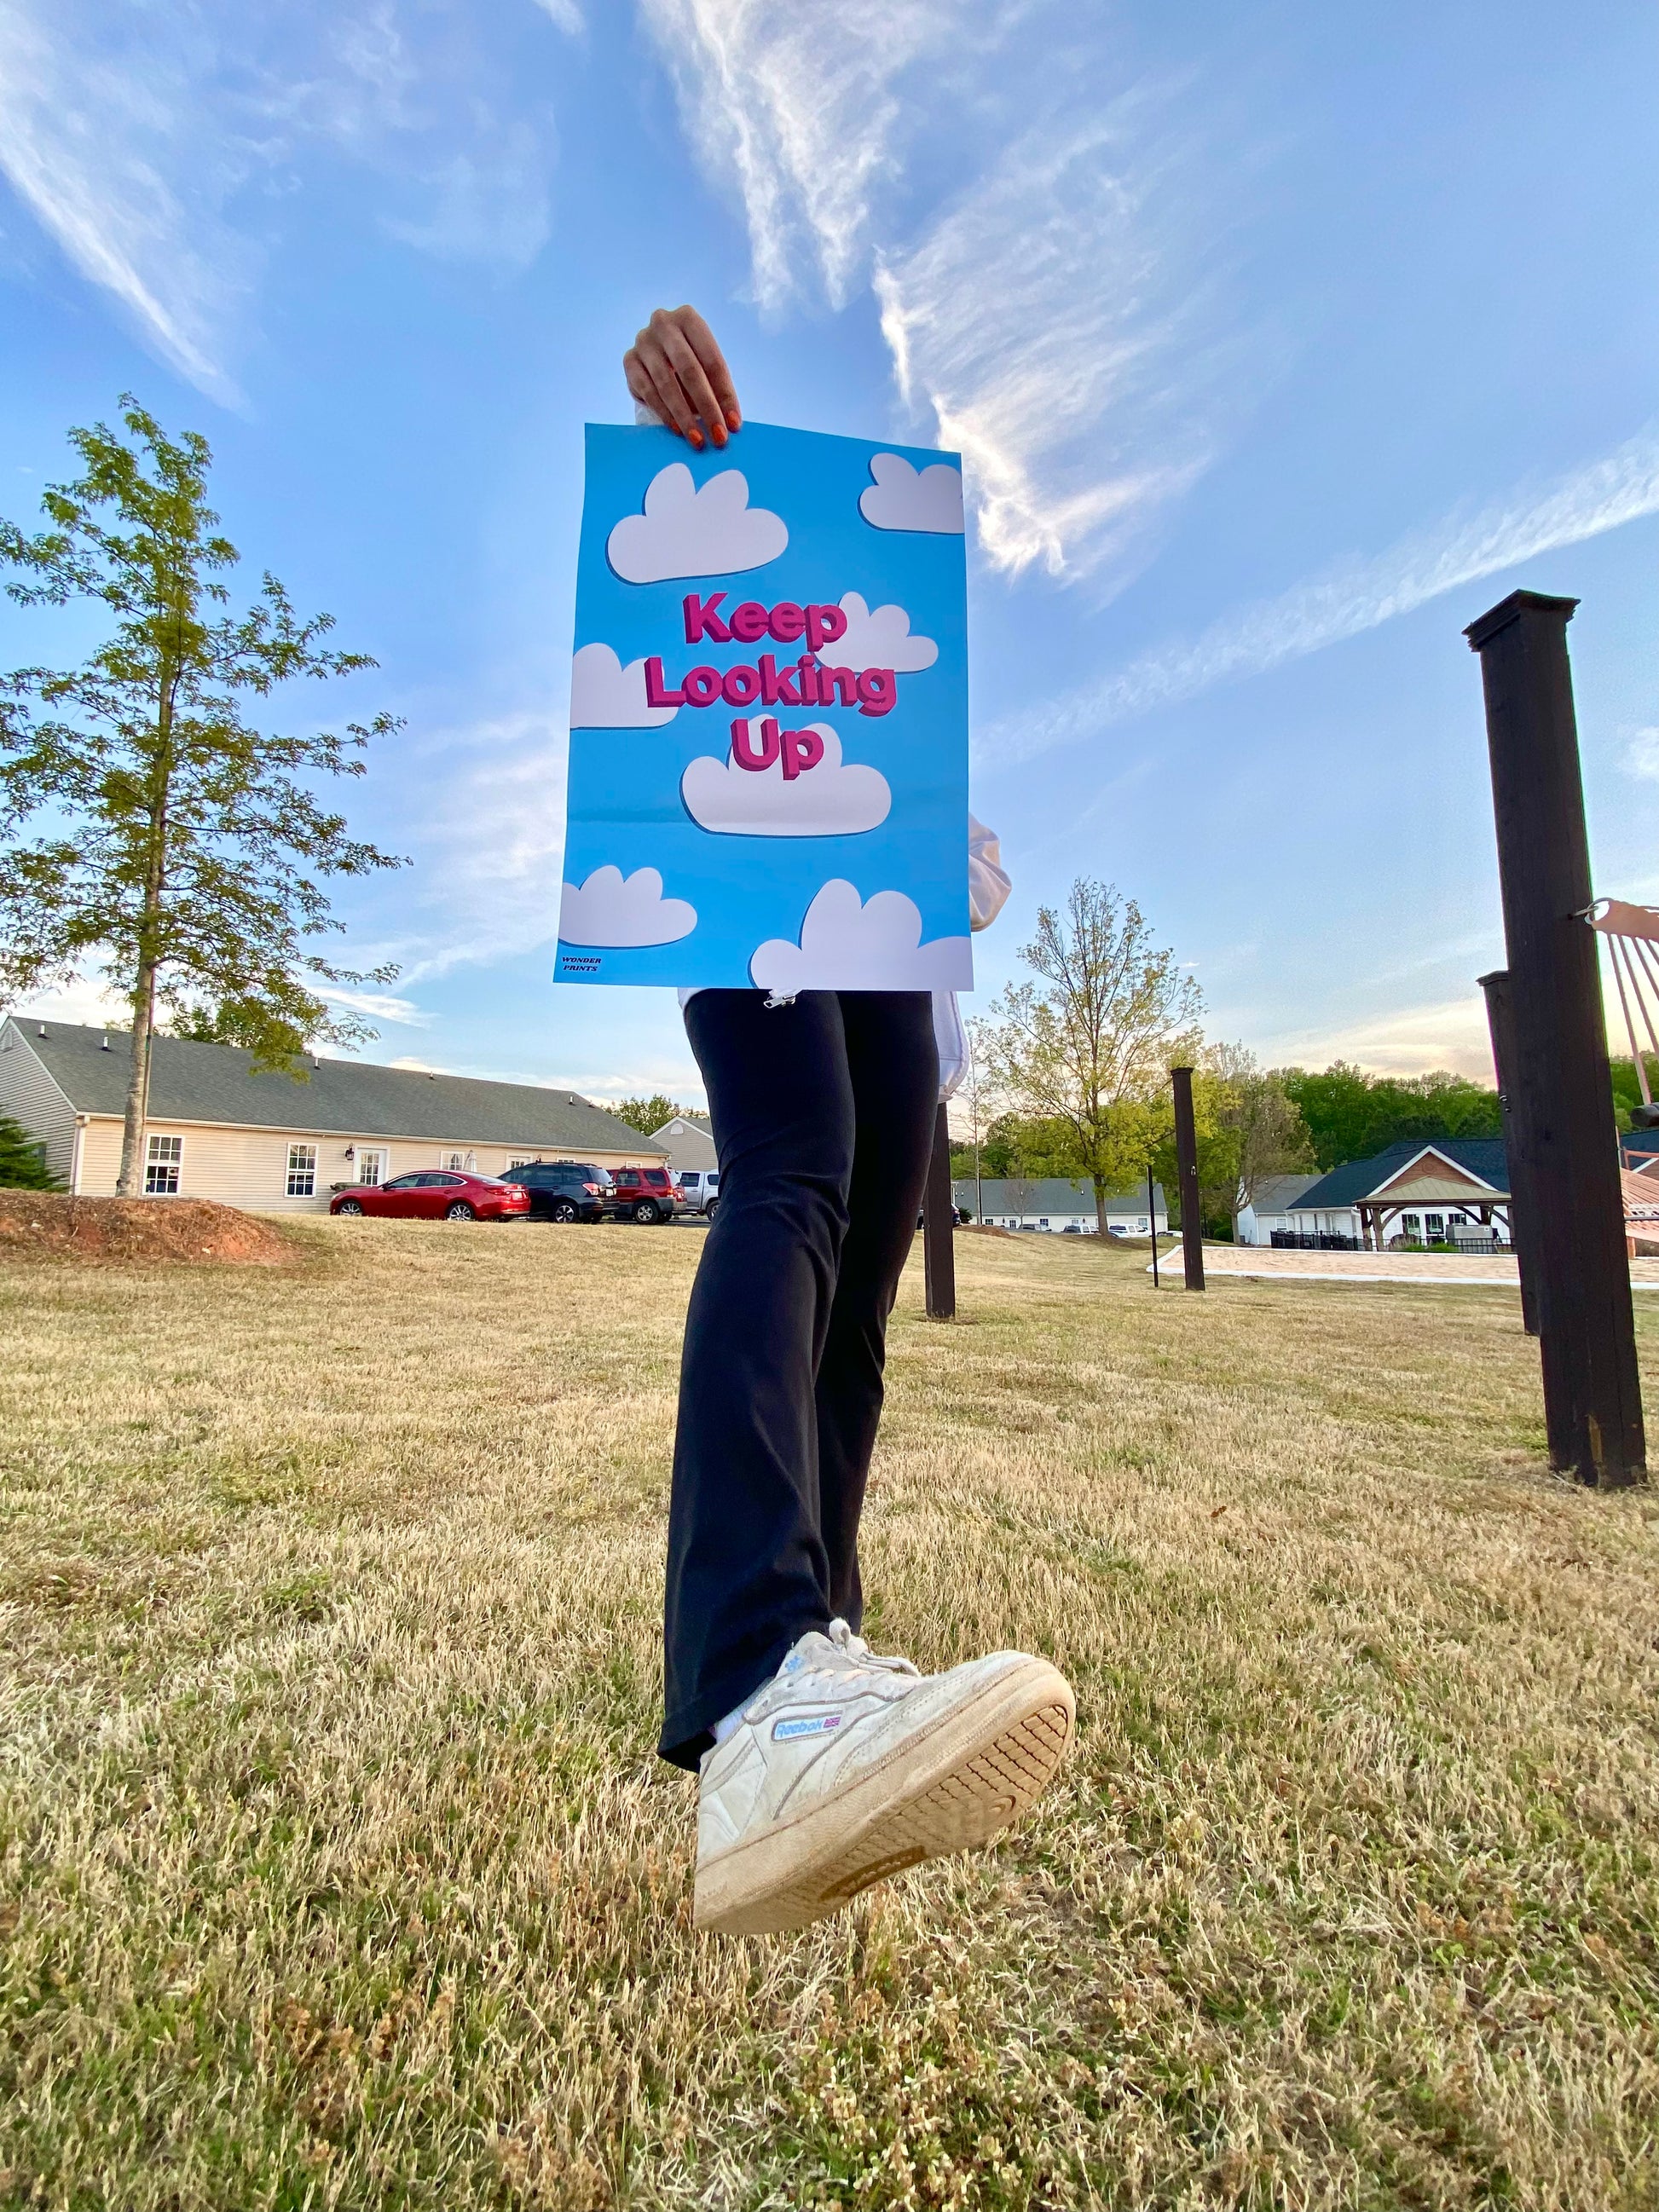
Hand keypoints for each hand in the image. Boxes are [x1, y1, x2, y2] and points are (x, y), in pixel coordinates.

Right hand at [624, 306, 741, 449]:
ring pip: (666, 383)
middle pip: (689, 370)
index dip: (725, 395)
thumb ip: (717, 388)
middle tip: (717, 436)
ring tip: (697, 439)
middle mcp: (663, 324)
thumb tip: (731, 422)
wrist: (655, 352)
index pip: (712, 361)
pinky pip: (648, 391)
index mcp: (689, 318)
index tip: (733, 424)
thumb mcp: (706, 365)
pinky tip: (677, 429)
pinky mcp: (629, 360)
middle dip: (707, 407)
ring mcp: (643, 341)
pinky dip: (664, 413)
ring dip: (684, 416)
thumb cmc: (689, 359)